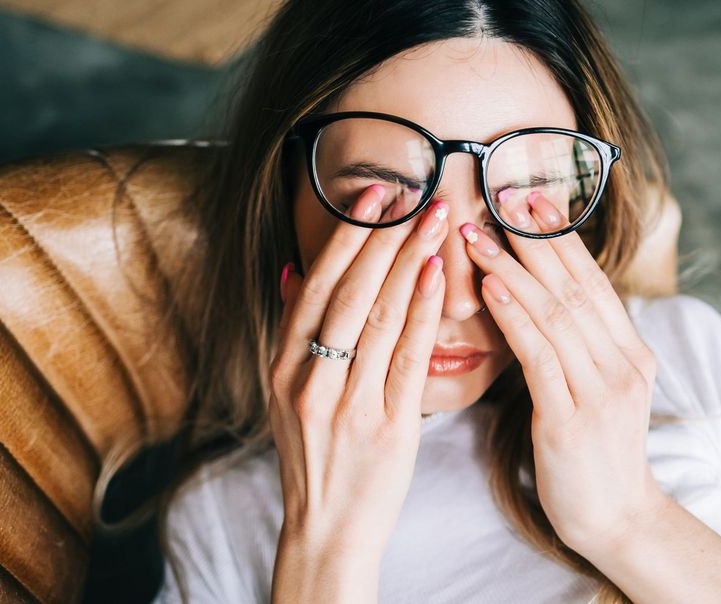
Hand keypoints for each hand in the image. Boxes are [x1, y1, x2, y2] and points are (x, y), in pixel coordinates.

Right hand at [269, 183, 449, 563]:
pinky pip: (406, 358)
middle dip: (383, 236)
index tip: (374, 194)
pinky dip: (421, 312)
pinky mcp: (386, 427)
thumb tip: (292, 270)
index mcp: (283, 367)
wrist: (327, 529)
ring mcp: (346, 404)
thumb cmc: (316, 455)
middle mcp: (309, 380)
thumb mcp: (287, 393)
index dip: (346, 236)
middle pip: (348, 292)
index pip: (315, 286)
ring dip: (409, 260)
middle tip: (414, 192)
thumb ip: (292, 332)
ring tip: (435, 218)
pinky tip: (437, 276)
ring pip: (378, 317)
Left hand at [459, 188, 669, 555]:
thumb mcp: (596, 390)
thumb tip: (541, 296)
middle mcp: (624, 364)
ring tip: (477, 235)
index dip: (560, 238)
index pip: (592, 281)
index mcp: (631, 352)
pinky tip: (488, 287)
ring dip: (512, 268)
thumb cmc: (593, 453)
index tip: (529, 198)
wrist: (615, 520)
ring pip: (555, 313)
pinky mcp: (572, 420)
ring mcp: (602, 391)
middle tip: (500, 196)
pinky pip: (540, 356)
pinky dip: (514, 316)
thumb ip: (579, 345)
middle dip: (535, 238)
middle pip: (574, 286)